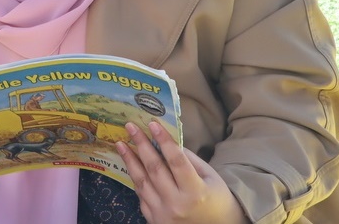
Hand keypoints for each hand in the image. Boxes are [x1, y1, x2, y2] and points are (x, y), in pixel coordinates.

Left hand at [116, 122, 248, 223]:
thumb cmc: (217, 201)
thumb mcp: (211, 178)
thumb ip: (190, 160)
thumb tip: (168, 142)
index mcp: (195, 192)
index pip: (176, 161)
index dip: (164, 141)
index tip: (152, 124)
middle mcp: (177, 204)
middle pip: (155, 169)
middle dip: (141, 145)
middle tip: (130, 126)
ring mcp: (162, 214)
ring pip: (142, 182)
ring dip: (129, 160)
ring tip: (121, 144)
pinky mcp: (153, 220)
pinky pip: (140, 195)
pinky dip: (135, 178)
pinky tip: (130, 164)